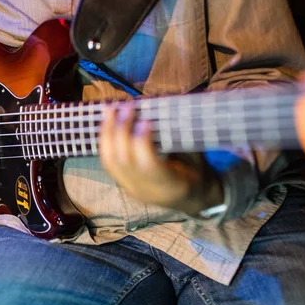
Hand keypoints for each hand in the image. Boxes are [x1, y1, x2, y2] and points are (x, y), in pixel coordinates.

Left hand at [99, 102, 223, 212]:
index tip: (145, 119)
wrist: (194, 199)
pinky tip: (108, 122)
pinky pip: (109, 162)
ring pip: (111, 161)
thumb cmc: (198, 173)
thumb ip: (178, 137)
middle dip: (121, 130)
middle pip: (124, 161)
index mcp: (171, 186)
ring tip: (110, 110)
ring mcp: (133, 189)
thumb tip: (163, 105)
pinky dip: (106, 140)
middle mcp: (147, 191)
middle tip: (127, 107)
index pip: (148, 165)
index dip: (142, 141)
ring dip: (108, 132)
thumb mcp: (196, 156)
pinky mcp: (124, 184)